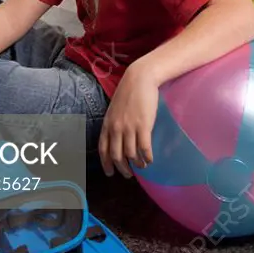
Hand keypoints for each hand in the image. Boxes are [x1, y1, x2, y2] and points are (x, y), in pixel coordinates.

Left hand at [98, 64, 158, 178]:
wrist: (140, 78)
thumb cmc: (128, 92)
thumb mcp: (114, 109)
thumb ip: (114, 124)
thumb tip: (117, 139)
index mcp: (107, 124)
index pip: (103, 150)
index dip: (106, 164)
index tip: (110, 173)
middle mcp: (116, 128)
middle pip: (117, 156)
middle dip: (123, 169)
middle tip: (129, 174)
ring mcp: (129, 127)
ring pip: (131, 155)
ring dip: (137, 164)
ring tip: (142, 166)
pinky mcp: (143, 126)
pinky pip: (144, 148)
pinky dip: (147, 157)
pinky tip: (150, 159)